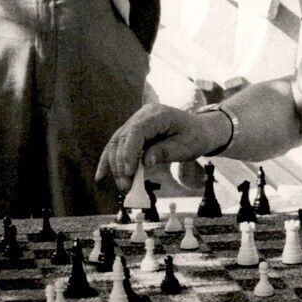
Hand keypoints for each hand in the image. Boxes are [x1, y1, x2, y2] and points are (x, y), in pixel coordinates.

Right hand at [95, 104, 231, 194]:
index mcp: (157, 114)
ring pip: (116, 144)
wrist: (199, 130)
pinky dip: (109, 162)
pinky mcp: (132, 133)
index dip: (129, 152)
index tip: (129, 172)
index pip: (136, 131)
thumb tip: (145, 163)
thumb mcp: (186, 146)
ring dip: (115, 166)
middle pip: (122, 138)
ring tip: (122, 186)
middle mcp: (142, 115)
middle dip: (121, 164)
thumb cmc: (195, 137)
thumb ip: (165, 152)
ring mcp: (135, 123)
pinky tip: (101, 177)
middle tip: (126, 186)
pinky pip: (117, 147)